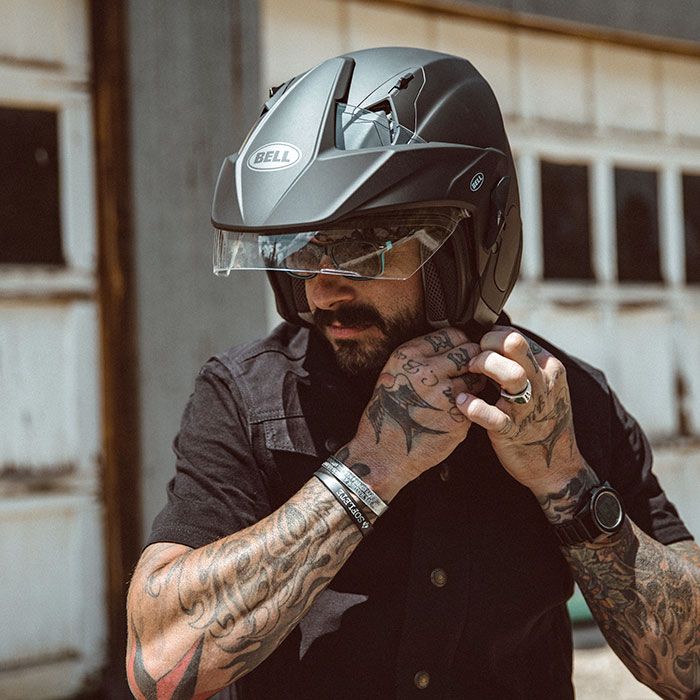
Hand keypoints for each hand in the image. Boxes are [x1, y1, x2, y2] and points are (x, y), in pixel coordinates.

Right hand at [342, 328, 485, 498]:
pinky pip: (476, 399)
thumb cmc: (387, 413)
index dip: (460, 342)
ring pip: (477, 375)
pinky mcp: (457, 415)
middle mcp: (426, 371)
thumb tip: (450, 344)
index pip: (451, 334)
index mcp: (408, 356)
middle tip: (466, 370)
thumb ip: (419, 356)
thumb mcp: (392, 373)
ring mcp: (444, 394)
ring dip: (474, 380)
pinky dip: (472, 402)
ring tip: (460, 390)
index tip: (459, 351)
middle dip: (471, 359)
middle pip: (468, 351)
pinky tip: (457, 407)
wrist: (384, 452)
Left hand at [456, 326, 584, 494]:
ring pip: (511, 375)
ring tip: (470, 372)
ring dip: (484, 366)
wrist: (556, 466)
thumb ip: (523, 363)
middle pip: (515, 344)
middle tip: (474, 356)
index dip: (492, 337)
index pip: (517, 337)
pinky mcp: (513, 431)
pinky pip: (493, 415)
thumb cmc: (542, 419)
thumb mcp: (543, 385)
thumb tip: (493, 339)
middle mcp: (542, 384)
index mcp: (549, 368)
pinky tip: (462, 402)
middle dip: (487, 343)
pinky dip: (473, 406)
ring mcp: (529, 408)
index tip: (480, 346)